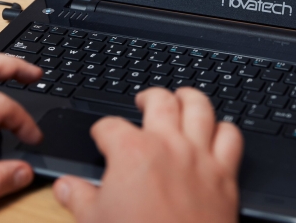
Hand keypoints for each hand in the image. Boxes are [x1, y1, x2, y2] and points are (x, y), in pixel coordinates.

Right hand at [53, 87, 243, 222]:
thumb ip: (79, 199)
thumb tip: (64, 187)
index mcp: (132, 152)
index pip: (109, 126)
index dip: (101, 130)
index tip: (101, 137)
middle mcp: (167, 144)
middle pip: (159, 100)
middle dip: (148, 96)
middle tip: (143, 101)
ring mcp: (198, 156)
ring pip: (199, 107)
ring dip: (189, 98)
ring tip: (181, 98)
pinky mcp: (224, 174)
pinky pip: (231, 138)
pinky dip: (224, 130)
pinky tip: (215, 133)